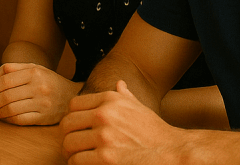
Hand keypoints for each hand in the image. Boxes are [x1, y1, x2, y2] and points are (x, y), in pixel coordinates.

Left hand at [0, 63, 80, 124]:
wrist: (72, 96)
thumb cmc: (48, 80)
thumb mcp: (33, 68)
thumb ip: (12, 68)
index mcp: (34, 73)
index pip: (6, 81)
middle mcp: (38, 88)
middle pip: (7, 96)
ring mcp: (42, 104)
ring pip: (12, 109)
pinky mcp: (44, 118)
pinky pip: (20, 120)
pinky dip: (8, 119)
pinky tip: (4, 117)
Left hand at [61, 80, 182, 164]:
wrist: (172, 152)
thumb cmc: (155, 131)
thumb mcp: (139, 107)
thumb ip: (124, 96)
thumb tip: (119, 84)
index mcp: (109, 100)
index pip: (73, 105)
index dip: (71, 117)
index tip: (74, 128)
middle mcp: (104, 115)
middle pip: (67, 124)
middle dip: (67, 136)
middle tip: (71, 145)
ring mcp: (104, 137)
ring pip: (69, 143)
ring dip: (70, 152)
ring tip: (74, 157)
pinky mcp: (106, 158)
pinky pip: (77, 160)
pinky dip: (76, 164)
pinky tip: (83, 164)